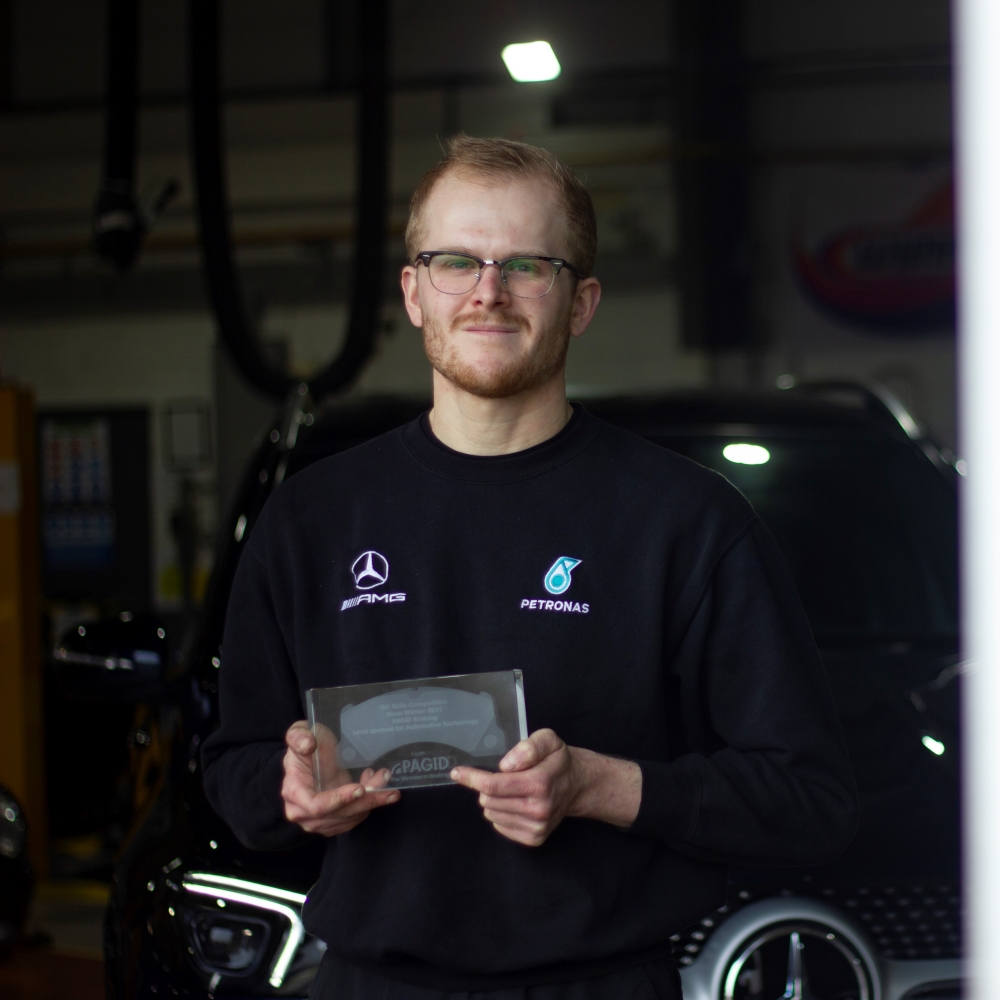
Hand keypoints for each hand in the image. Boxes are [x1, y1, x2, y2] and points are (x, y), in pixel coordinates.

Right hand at [281, 720, 399, 835]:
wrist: (309, 755)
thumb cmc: (305, 743)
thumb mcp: (299, 732)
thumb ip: (298, 737)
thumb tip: (307, 745)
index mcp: (294, 792)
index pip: (316, 806)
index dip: (338, 800)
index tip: (360, 789)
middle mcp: (303, 812)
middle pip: (339, 815)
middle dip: (367, 801)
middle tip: (389, 791)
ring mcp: (317, 820)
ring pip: (351, 817)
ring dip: (372, 801)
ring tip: (383, 777)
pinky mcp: (332, 822)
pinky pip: (354, 818)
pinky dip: (368, 804)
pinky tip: (374, 784)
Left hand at [450, 729, 641, 846]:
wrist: (577, 785)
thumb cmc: (558, 760)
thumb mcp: (548, 740)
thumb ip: (527, 747)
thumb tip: (505, 765)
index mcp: (539, 783)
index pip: (493, 785)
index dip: (472, 778)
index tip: (457, 773)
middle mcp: (538, 809)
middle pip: (488, 801)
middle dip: (486, 787)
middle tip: (500, 777)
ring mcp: (537, 826)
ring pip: (492, 814)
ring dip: (494, 800)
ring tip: (512, 790)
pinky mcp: (535, 838)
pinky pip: (500, 826)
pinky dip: (501, 814)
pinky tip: (516, 803)